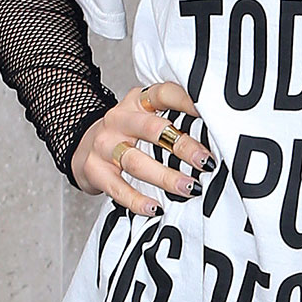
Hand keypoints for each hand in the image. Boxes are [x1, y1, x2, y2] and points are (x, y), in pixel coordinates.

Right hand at [70, 80, 214, 210]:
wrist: (83, 145)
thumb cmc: (127, 132)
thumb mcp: (146, 115)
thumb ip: (173, 117)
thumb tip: (218, 132)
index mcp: (137, 101)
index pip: (164, 94)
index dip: (188, 101)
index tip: (212, 115)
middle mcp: (119, 118)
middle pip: (153, 129)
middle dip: (183, 146)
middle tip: (206, 161)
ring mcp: (104, 144)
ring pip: (137, 161)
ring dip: (166, 177)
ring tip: (190, 188)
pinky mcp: (94, 170)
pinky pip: (117, 187)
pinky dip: (137, 200)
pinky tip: (155, 207)